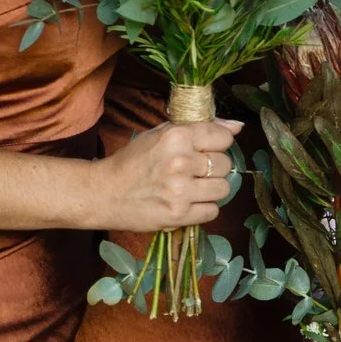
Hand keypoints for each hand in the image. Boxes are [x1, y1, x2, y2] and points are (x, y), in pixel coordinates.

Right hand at [89, 117, 241, 235]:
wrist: (103, 193)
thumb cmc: (133, 161)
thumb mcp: (161, 134)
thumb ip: (200, 127)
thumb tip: (237, 126)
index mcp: (177, 136)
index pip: (224, 138)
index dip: (216, 144)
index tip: (204, 150)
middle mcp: (181, 162)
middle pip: (226, 164)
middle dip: (213, 168)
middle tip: (193, 171)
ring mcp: (180, 191)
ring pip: (224, 189)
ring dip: (210, 189)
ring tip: (190, 187)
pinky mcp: (178, 215)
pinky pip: (213, 211)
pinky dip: (203, 208)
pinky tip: (186, 202)